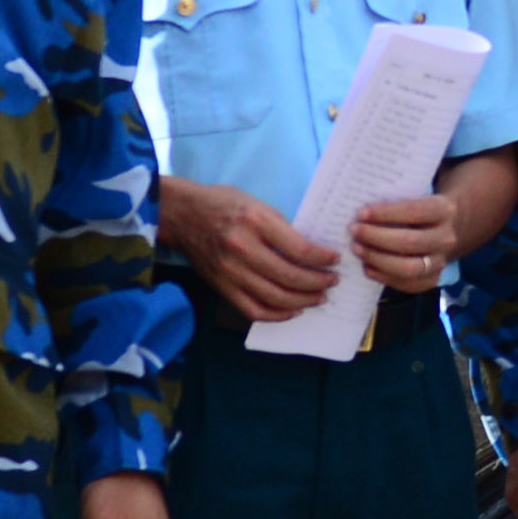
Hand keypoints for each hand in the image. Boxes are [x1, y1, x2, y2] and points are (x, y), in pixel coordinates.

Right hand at [164, 175, 343, 325]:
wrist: (182, 215)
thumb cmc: (223, 204)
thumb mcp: (257, 204)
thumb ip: (281, 227)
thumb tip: (310, 252)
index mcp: (255, 222)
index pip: (299, 249)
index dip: (322, 259)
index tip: (334, 260)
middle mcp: (242, 248)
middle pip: (290, 277)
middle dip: (318, 283)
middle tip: (332, 282)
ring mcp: (230, 271)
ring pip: (274, 297)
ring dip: (303, 301)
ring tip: (318, 297)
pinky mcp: (222, 287)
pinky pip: (253, 309)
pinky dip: (276, 315)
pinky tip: (293, 310)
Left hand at [346, 189, 461, 295]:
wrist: (445, 228)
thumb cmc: (419, 211)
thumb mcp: (415, 197)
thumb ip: (394, 202)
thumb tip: (362, 212)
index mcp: (443, 211)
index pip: (414, 211)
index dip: (386, 213)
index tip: (361, 213)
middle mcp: (446, 238)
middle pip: (410, 242)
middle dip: (377, 237)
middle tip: (354, 231)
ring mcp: (441, 262)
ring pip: (409, 268)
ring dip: (378, 259)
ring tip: (357, 249)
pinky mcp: (433, 279)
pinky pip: (408, 284)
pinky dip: (385, 277)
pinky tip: (367, 267)